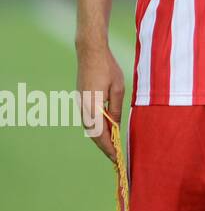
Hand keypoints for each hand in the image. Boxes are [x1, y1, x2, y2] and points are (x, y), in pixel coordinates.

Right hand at [76, 43, 124, 161]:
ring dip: (101, 138)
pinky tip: (108, 130)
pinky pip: (89, 119)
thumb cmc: (107, 68)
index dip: (109, 148)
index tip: (117, 158)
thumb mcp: (118, 89)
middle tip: (116, 157)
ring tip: (114, 147)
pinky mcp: (82, 100)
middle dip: (105, 147)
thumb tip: (116, 126)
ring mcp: (80, 104)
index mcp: (92, 107)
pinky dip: (98, 128)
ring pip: (90, 127)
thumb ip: (116, 109)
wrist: (90, 52)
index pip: (100, 134)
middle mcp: (83, 108)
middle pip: (93, 134)